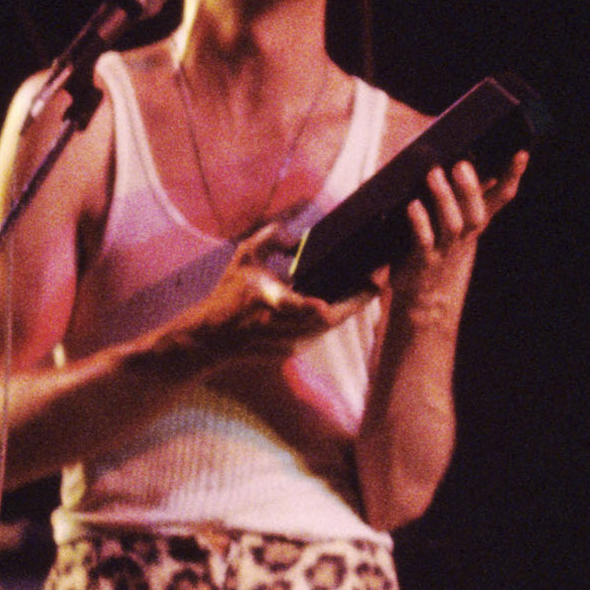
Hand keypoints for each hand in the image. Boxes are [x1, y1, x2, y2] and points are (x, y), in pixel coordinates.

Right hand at [179, 224, 377, 367]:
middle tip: (378, 274)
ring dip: (351, 306)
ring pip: (331, 326)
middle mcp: (282, 327)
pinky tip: (346, 298)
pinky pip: (322, 332)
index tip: (345, 292)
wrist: (211, 338)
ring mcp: (290, 343)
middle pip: (332, 318)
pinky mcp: (293, 352)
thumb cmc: (228, 295)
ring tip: (370, 283)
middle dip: (358, 297)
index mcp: (269, 302)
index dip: (326, 304)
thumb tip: (300, 239)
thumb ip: (271, 237)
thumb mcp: (244, 257)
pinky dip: (334, 315)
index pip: (303, 307)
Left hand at [388, 151, 527, 313]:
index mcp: (475, 224)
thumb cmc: (441, 253)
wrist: (427, 303)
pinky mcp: (423, 262)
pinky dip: (419, 223)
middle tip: (461, 164)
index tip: (521, 153)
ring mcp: (444, 251)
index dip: (511, 177)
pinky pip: (423, 241)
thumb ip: (464, 199)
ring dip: (444, 199)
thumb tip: (468, 162)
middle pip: (475, 213)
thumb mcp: (458, 225)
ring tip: (434, 175)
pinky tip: (412, 206)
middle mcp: (464, 237)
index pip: (500, 198)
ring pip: (451, 225)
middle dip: (470, 189)